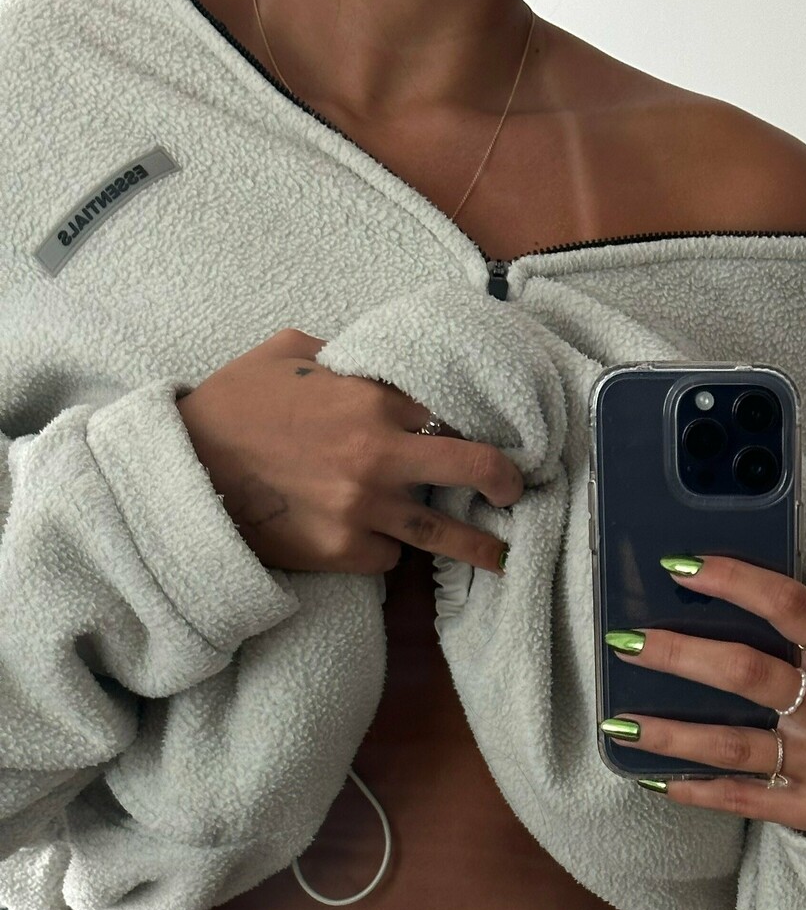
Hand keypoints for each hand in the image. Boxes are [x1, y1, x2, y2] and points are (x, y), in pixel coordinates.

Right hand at [175, 327, 521, 575]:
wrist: (185, 473)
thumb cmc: (232, 406)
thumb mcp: (285, 353)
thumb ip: (340, 358)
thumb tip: (371, 367)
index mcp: (369, 399)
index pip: (443, 410)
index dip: (460, 423)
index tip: (475, 434)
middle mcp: (378, 457)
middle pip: (470, 467)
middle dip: (503, 478)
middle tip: (516, 489)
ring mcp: (365, 509)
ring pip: (442, 531)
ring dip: (478, 546)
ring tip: (501, 556)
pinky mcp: (345, 551)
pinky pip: (387, 556)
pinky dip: (387, 551)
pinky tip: (375, 542)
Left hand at [601, 553, 805, 834]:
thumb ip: (803, 635)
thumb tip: (715, 596)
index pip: (792, 607)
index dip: (735, 582)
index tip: (680, 567)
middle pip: (746, 674)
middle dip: (679, 655)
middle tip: (626, 643)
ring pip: (731, 744)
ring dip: (668, 733)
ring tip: (617, 722)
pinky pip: (741, 798)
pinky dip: (694, 789)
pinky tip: (653, 777)